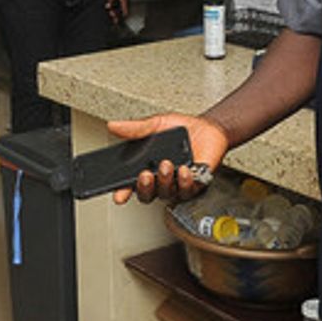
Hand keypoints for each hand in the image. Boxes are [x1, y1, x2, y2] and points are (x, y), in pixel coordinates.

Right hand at [106, 113, 228, 205]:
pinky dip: (185, 181)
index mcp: (148, 168)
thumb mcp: (155, 125)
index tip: (119, 195)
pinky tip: (184, 170)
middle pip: (148, 194)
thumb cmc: (181, 129)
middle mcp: (161, 180)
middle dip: (144, 187)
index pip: (132, 185)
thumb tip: (114, 125)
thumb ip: (135, 129)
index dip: (123, 192)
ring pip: (167, 193)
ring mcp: (177, 184)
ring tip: (167, 165)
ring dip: (165, 181)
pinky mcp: (196, 184)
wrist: (207, 127)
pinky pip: (188, 190)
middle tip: (145, 175)